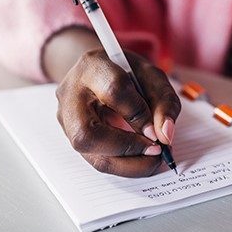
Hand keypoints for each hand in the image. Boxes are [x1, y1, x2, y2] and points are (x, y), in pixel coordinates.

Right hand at [55, 49, 180, 176]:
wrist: (100, 74)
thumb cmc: (127, 73)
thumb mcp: (152, 77)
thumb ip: (164, 102)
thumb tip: (165, 135)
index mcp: (93, 66)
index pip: (113, 91)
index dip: (139, 115)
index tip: (158, 131)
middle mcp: (71, 94)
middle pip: (87, 133)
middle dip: (127, 148)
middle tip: (156, 151)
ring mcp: (66, 118)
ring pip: (90, 154)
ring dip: (127, 164)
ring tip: (152, 160)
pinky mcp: (71, 137)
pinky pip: (96, 159)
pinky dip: (123, 165)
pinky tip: (140, 160)